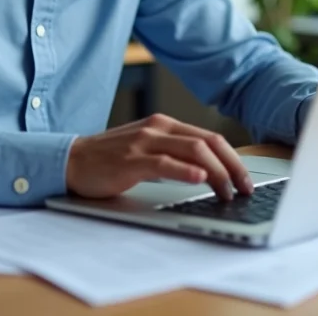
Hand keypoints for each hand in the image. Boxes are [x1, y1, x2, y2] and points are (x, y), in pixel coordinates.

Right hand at [66, 114, 254, 200]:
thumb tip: (210, 172)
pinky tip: (200, 178)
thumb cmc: (110, 159)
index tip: (246, 180)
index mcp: (165, 125)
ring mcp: (144, 142)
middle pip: (208, 143)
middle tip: (246, 190)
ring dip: (217, 173)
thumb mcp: (147, 150)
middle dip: (233, 167)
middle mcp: (158, 129)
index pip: (210, 138)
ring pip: (193, 150)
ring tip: (228, 193)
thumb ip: (174, 154)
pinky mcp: (131, 160)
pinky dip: (185, 170)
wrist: (72, 160)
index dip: (234, 159)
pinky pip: (164, 163)